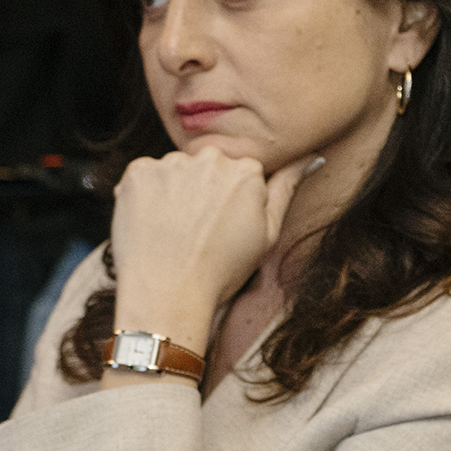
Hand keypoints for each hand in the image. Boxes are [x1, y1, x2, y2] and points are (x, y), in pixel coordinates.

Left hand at [106, 147, 321, 359]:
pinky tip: (152, 224)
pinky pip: (145, 176)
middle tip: (197, 231)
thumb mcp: (267, 234)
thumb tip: (312, 158)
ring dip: (174, 192)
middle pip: (207, 166)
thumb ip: (287, 188)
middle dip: (203, 190)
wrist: (169, 293)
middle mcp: (210, 158)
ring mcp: (171, 163)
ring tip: (173, 231)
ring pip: (175, 171)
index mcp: (246, 170)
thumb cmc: (222, 270)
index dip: (230, 202)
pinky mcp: (138, 172)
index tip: (221, 227)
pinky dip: (146, 196)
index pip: (239, 172)